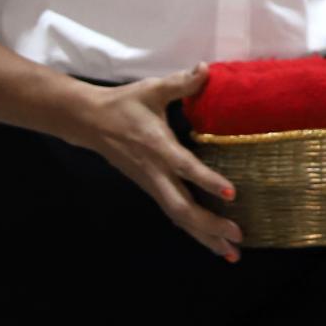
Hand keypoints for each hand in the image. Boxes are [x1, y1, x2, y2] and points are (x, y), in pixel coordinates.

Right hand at [68, 65, 242, 259]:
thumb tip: (207, 69)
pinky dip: (194, 231)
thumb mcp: (152, 89)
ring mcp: (151, 184)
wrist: (88, 122)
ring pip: (179, 218)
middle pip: (182, 207)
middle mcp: (155, 172)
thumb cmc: (125, 104)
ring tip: (232, 255)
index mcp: (157, 147)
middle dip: (210, 225)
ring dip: (204, 236)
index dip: (207, 180)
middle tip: (238, 237)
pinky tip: (213, 244)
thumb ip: (181, 83)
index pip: (185, 167)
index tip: (232, 193)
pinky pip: (174, 215)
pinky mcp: (151, 189)